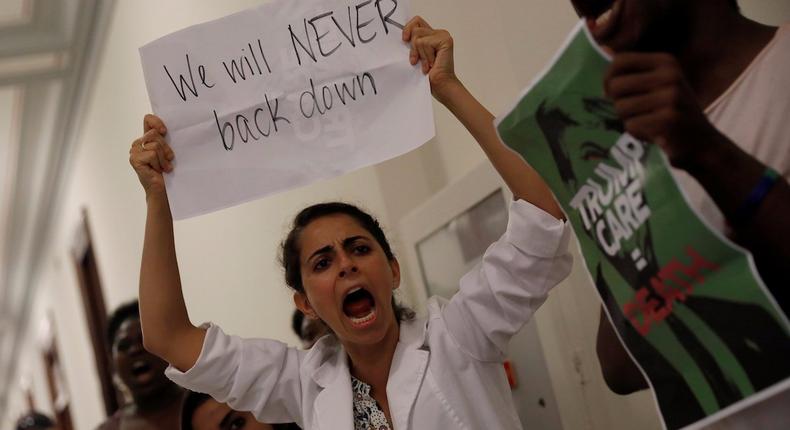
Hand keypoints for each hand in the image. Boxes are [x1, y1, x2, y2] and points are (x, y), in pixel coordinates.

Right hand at [129, 114, 174, 195]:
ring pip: (154, 145)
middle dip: (166, 148)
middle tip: (168, 160)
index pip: (148, 119)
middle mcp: (139, 143)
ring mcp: (135, 151)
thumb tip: (167, 130)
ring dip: (163, 159)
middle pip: (154, 134)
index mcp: (147, 138)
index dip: (156, 122)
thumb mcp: (168, 151)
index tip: (165, 131)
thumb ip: (166, 139)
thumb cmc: (167, 171)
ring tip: (163, 167)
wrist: (163, 189)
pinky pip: (151, 154)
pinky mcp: (135, 159)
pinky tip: (158, 170)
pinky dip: (159, 163)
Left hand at [402, 16, 459, 101]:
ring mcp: (443, 36)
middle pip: (415, 27)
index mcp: (431, 35)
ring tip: (427, 64)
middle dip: (413, 46)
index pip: (416, 21)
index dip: (407, 28)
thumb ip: (412, 43)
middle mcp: (438, 33)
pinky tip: (432, 64)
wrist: (439, 85)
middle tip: (417, 61)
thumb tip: (401, 36)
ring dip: (420, 54)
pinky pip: (424, 43)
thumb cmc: (428, 75)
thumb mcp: (415, 55)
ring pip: (418, 36)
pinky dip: (425, 56)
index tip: (404, 40)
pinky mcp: (445, 40)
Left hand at [605, 53, 723, 169]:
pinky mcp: (669, 119)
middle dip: (617, 103)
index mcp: (666, 62)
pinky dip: (637, 134)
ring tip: (648, 123)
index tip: (612, 93)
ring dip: (628, 120)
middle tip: (634, 113)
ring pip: (621, 107)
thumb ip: (632, 71)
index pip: (620, 61)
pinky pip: (631, 125)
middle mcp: (670, 75)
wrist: (703, 143)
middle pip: (616, 86)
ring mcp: (671, 96)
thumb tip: (604, 47)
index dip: (608, 78)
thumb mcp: (658, 85)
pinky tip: (654, 134)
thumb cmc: (672, 112)